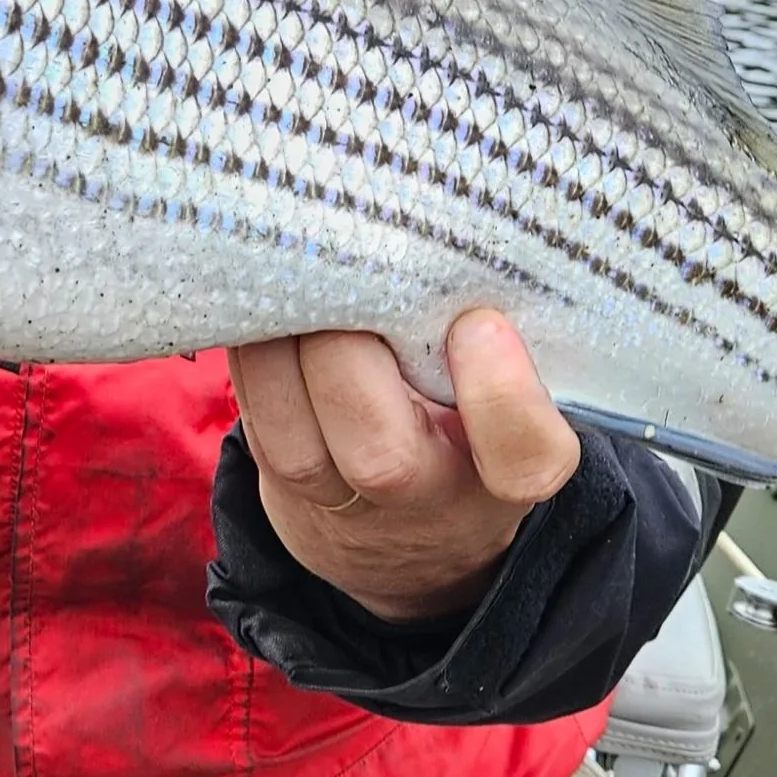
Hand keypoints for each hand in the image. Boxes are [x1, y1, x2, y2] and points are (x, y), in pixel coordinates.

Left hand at [227, 310, 579, 625]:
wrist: (404, 531)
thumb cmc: (466, 420)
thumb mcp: (503, 392)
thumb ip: (496, 335)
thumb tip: (440, 244)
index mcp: (507, 474)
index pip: (524, 457)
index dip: (501, 393)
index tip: (480, 321)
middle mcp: (427, 500)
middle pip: (383, 456)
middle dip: (351, 352)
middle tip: (346, 276)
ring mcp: (344, 505)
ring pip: (297, 443)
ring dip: (283, 348)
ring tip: (292, 277)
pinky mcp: (282, 485)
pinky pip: (255, 422)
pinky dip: (252, 354)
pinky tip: (263, 304)